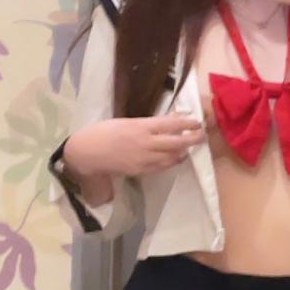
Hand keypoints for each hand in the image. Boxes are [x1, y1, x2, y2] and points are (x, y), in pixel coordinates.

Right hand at [64, 114, 205, 178]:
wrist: (87, 153)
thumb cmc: (104, 131)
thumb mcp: (126, 121)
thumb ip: (149, 122)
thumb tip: (170, 119)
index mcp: (141, 126)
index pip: (171, 124)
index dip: (187, 124)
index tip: (197, 122)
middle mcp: (145, 143)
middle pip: (176, 142)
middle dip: (192, 139)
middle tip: (202, 136)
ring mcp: (144, 158)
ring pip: (171, 156)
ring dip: (183, 151)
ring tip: (190, 147)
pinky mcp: (140, 170)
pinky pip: (161, 167)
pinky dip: (172, 162)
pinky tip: (177, 158)